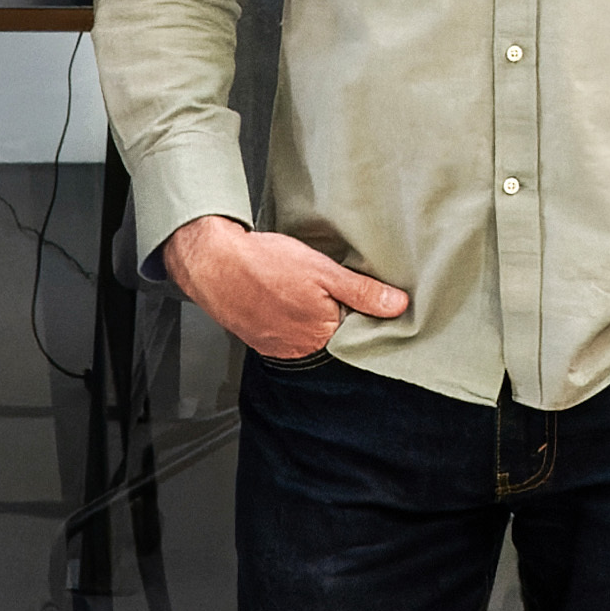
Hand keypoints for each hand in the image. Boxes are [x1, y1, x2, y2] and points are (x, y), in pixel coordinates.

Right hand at [160, 215, 410, 360]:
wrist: (212, 262)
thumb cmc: (264, 264)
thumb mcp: (322, 270)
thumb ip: (361, 291)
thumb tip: (398, 306)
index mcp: (321, 334)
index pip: (356, 331)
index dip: (361, 311)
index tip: (359, 293)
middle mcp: (300, 348)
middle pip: (331, 333)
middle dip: (333, 312)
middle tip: (322, 284)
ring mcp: (277, 346)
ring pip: (306, 332)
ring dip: (307, 314)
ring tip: (298, 287)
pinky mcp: (258, 339)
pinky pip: (283, 332)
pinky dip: (286, 316)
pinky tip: (281, 295)